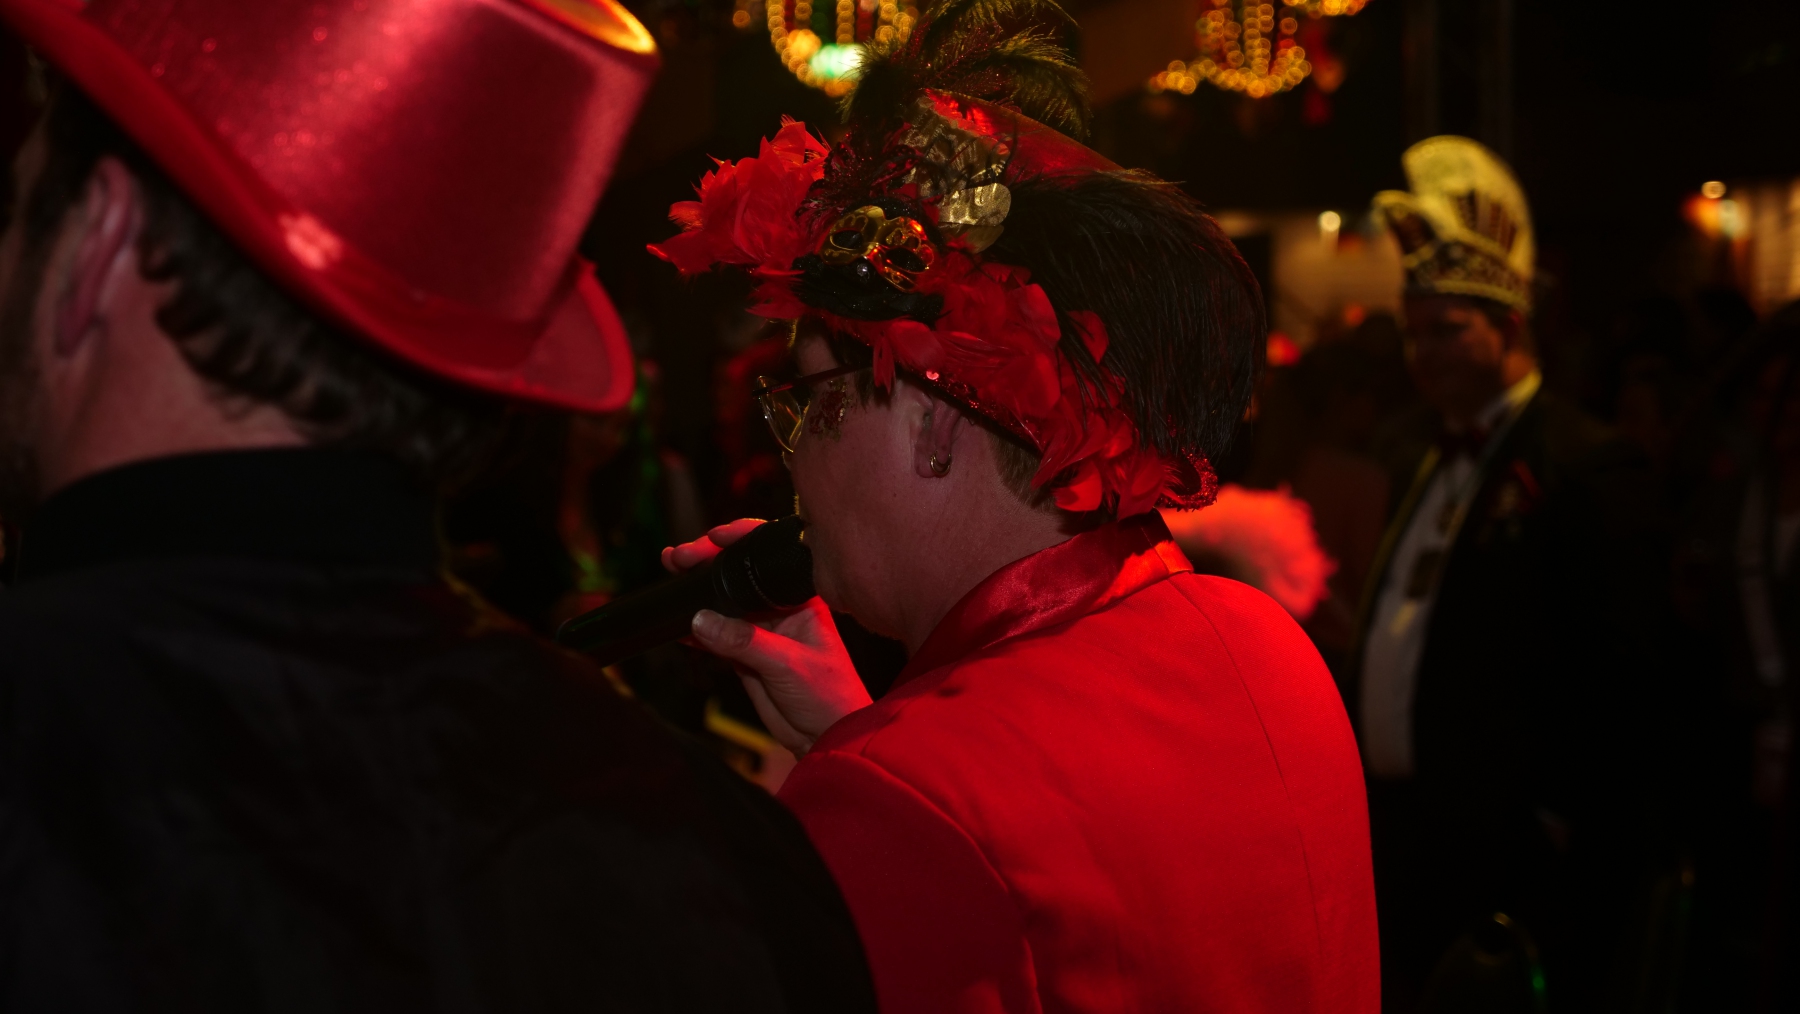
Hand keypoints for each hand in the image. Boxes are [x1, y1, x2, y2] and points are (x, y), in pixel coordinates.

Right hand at [663, 520, 872, 754]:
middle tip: (678, 558)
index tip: (713, 539)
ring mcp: (761, 630)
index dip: (740, 541)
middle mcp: (781, 608)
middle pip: (739, 575)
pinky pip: (715, 635)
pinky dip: (695, 630)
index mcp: (802, 598)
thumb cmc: (829, 697)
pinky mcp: (745, 655)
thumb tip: (702, 619)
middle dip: (709, 562)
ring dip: (697, 592)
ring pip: (724, 604)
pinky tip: (675, 624)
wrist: (827, 739)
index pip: (768, 559)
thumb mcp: (788, 665)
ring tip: (670, 574)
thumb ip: (745, 642)